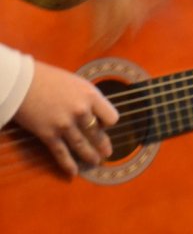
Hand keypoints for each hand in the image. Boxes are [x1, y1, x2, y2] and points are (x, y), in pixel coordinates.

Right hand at [13, 60, 118, 176]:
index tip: (103, 124)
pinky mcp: (48, 134)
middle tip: (107, 153)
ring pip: (82, 146)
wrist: (22, 83)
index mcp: (91, 96)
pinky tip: (74, 172)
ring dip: (90, 156)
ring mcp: (65, 125)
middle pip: (97, 134)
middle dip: (103, 145)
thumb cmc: (49, 79)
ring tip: (96, 162)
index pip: (111, 117)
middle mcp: (81, 111)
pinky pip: (62, 153)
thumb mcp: (77, 83)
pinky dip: (69, 164)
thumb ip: (87, 99)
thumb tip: (94, 113)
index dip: (108, 122)